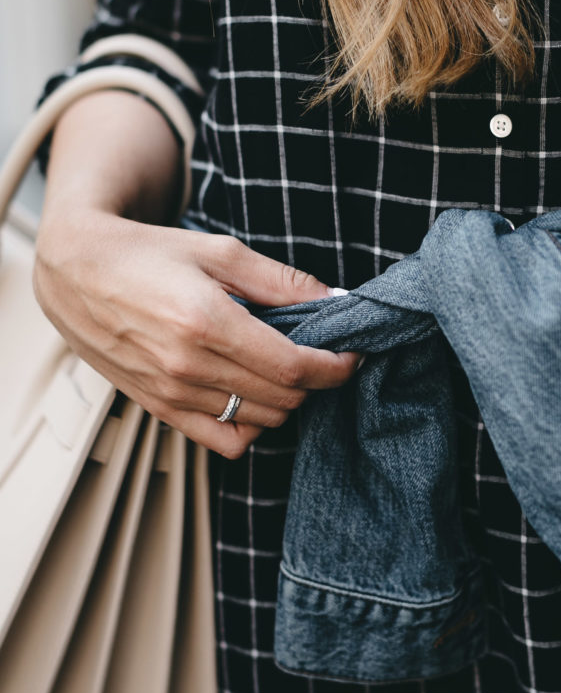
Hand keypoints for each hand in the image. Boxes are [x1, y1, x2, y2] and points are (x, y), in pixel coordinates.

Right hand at [33, 211, 359, 457]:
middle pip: (284, 398)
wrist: (75, 270)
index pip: (294, 367)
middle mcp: (187, 365)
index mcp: (206, 321)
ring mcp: (171, 393)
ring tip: (282, 368)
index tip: (352, 355)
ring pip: (260, 422)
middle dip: (315, 380)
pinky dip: (250, 427)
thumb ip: (281, 281)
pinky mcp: (158, 409)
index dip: (335, 367)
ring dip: (285, 400)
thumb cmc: (148, 253)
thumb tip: (336, 299)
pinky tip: (251, 396)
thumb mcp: (220, 250)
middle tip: (319, 353)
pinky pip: (223, 442)